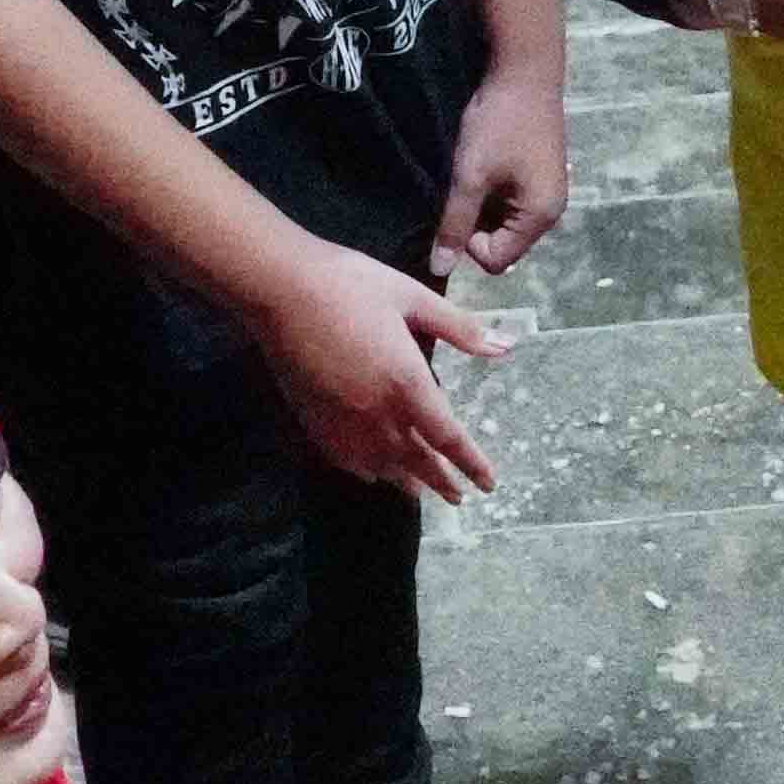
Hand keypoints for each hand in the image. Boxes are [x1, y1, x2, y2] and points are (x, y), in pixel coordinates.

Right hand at [245, 242, 504, 503]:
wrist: (278, 287)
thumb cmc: (349, 283)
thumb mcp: (413, 297)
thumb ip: (460, 327)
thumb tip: (505, 348)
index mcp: (407, 383)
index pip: (448, 438)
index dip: (472, 464)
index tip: (488, 484)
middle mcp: (377, 413)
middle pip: (416, 461)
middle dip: (441, 482)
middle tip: (457, 499)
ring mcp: (341, 420)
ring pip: (380, 466)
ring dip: (405, 481)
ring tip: (419, 492)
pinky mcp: (313, 419)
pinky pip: (344, 459)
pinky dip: (365, 471)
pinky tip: (371, 474)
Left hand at [436, 53, 567, 277]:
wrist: (525, 71)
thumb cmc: (498, 124)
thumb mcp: (470, 176)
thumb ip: (455, 225)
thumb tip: (440, 268)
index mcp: (540, 217)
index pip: (496, 261)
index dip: (469, 242)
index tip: (457, 207)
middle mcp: (551, 212)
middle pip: (503, 244)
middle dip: (476, 225)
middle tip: (462, 189)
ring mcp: (549, 193)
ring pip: (504, 222)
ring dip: (482, 206)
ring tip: (473, 173)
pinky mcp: (541, 175)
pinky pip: (512, 202)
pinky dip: (493, 191)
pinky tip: (486, 163)